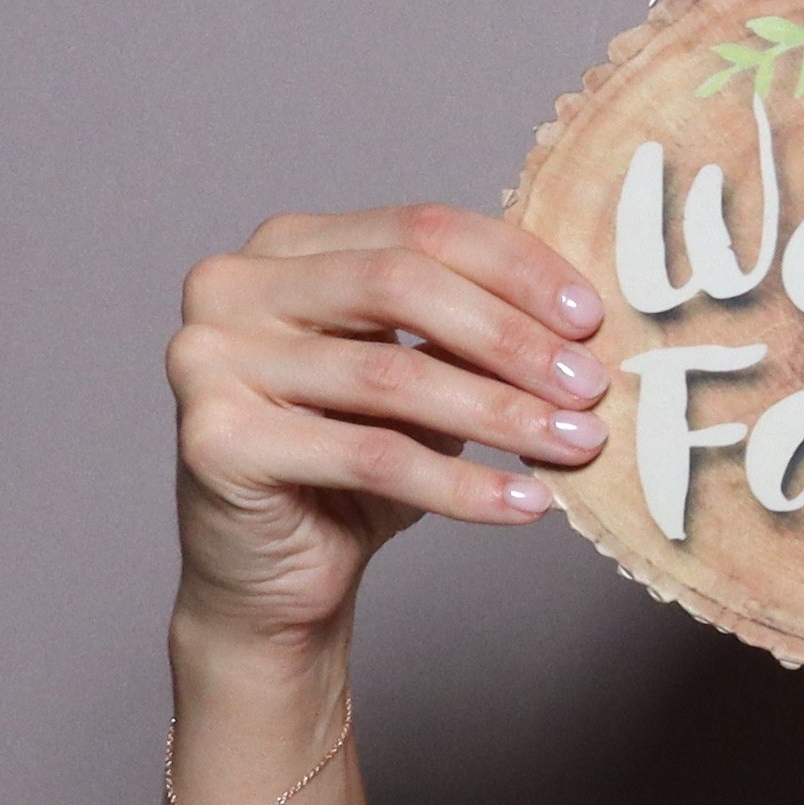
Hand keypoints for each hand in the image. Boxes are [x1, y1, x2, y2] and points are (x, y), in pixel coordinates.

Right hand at [167, 207, 613, 652]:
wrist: (273, 574)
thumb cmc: (353, 463)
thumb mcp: (422, 375)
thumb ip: (473, 328)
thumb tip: (586, 320)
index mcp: (288, 246)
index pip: (421, 230)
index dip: (518, 270)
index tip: (593, 320)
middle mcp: (233, 286)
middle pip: (403, 284)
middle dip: (512, 338)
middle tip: (592, 387)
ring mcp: (209, 359)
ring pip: (390, 374)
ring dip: (502, 413)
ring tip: (577, 445)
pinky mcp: (214, 440)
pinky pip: (370, 456)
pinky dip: (463, 484)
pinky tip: (527, 502)